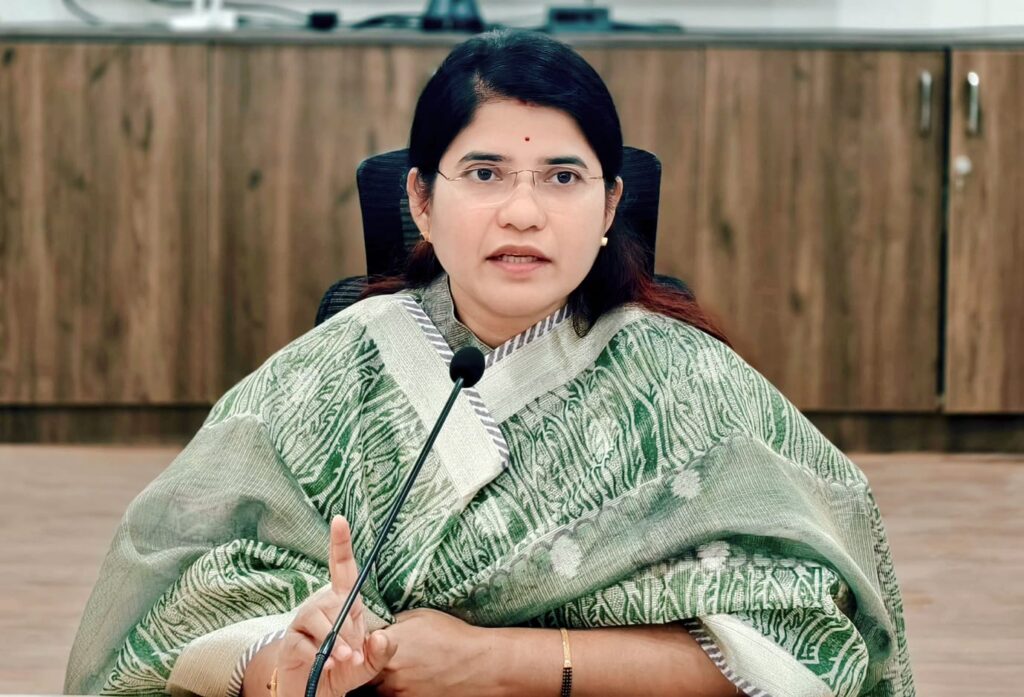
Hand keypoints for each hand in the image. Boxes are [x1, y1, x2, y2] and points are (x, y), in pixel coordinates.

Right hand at [274, 516, 397, 696]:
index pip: (342, 567)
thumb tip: (380, 637)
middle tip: (355, 654)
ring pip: (321, 621)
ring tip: (344, 660)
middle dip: (349, 631)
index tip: (340, 519)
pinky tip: (325, 666)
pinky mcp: (290, 642)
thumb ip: (381, 650)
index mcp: (343, 602)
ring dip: (336, 643)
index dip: (341, 543)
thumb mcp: (370, 662)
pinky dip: (319, 657)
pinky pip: (305, 643)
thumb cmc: (344, 669)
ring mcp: (303, 622)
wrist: (316, 692)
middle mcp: (321, 606)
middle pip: (336, 603)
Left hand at [370, 609, 500, 696]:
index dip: (359, 648)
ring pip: (376, 689)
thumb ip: (392, 624)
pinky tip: (410, 679)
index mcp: (388, 644)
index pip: (357, 648)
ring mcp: (399, 691)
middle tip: (377, 660)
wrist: (478, 663)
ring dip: (381, 681)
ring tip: (400, 670)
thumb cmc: (451, 635)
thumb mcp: (419, 617)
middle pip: (364, 673)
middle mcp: (389, 671)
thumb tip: (376, 626)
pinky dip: (396, 690)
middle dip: (368, 666)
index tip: (362, 646)